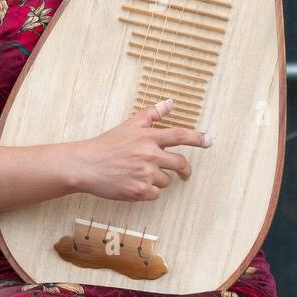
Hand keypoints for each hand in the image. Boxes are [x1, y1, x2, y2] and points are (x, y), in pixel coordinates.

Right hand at [72, 99, 212, 202]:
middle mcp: (149, 155)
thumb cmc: (108, 144)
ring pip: (166, 181)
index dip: (197, 138)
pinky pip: (155, 194)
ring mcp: (145, 174)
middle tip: (185, 174)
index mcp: (148, 137)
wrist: (87, 165)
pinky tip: (135, 184)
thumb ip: (152, 114)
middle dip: (185, 170)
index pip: (179, 135)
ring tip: (139, 175)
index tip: (209, 141)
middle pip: (180, 163)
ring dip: (158, 180)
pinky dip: (148, 192)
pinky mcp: (140, 191)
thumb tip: (170, 102)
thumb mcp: (129, 125)